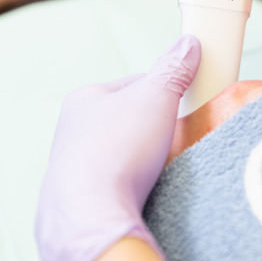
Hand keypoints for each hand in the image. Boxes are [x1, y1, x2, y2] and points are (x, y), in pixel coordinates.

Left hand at [35, 35, 200, 260]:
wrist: (89, 216)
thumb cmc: (116, 149)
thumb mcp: (155, 96)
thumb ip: (174, 70)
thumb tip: (189, 44)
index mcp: (84, 100)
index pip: (133, 84)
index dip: (164, 89)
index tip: (185, 100)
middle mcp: (73, 133)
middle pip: (128, 121)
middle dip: (155, 128)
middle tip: (180, 136)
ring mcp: (74, 169)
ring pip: (122, 155)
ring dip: (146, 160)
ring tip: (167, 167)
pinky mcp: (82, 201)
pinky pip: (117, 185)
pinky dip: (136, 186)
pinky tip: (150, 192)